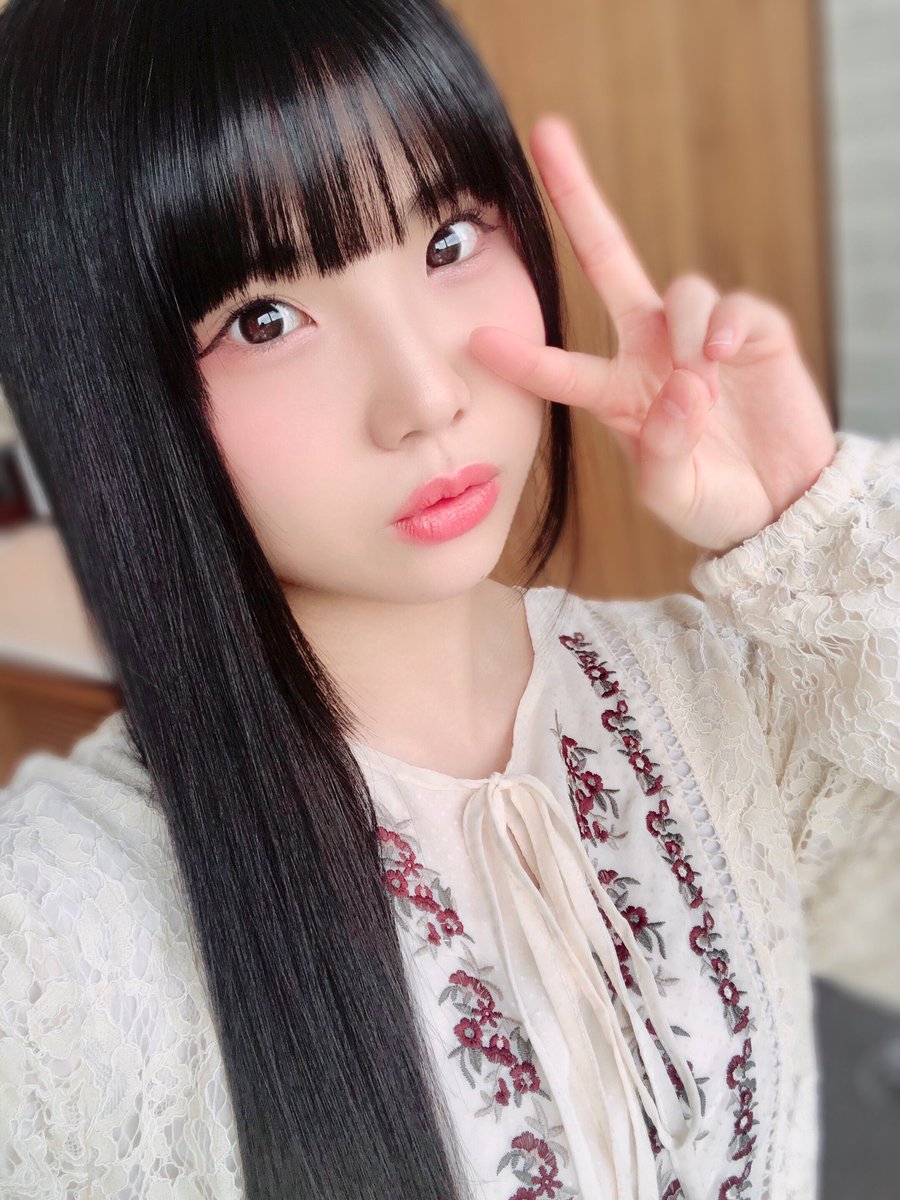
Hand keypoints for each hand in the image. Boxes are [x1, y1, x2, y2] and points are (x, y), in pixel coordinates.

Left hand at [468, 114, 837, 553]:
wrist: (779, 505)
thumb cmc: (711, 503)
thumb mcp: (674, 496)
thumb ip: (665, 455)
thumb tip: (683, 390)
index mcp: (617, 392)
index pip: (561, 365)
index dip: (522, 357)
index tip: (475, 341)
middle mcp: (651, 349)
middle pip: (609, 258)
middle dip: (579, 197)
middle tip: (547, 136)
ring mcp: (701, 336)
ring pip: (680, 291)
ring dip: (686, 330)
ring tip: (699, 380)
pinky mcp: (756, 332)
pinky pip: (734, 308)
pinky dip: (727, 326)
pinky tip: (724, 357)